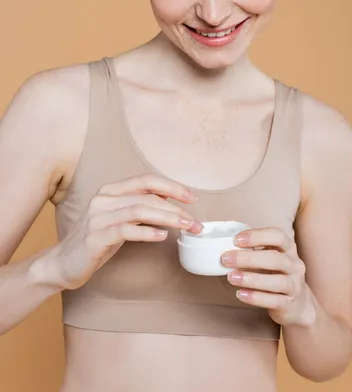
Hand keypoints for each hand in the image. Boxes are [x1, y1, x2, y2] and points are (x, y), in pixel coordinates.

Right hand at [50, 173, 202, 289]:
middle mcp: (103, 199)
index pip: (146, 179)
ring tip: (187, 227)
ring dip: (168, 218)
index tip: (191, 197)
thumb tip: (170, 203)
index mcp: (110, 191)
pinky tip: (162, 237)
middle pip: (147, 196)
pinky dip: (147, 232)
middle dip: (176, 208)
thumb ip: (138, 208)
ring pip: (140, 210)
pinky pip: (126, 230)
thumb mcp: (119, 219)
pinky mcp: (94, 237)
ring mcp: (97, 217)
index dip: (171, 186)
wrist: (62, 264)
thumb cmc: (96, 241)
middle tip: (196, 221)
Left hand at [221, 227, 315, 326]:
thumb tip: (227, 245)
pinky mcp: (289, 304)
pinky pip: (274, 301)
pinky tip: (241, 294)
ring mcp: (294, 285)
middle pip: (275, 259)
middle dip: (248, 258)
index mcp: (289, 248)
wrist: (297, 303)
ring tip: (231, 277)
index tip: (236, 240)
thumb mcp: (270, 258)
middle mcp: (294, 265)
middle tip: (226, 259)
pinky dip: (256, 298)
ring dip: (252, 279)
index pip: (277, 236)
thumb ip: (255, 250)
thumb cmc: (277, 274)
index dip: (257, 236)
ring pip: (277, 281)